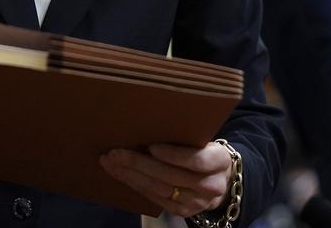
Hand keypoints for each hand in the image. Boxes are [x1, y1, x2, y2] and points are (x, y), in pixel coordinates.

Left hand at [99, 142, 233, 217]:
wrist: (220, 179)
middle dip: (139, 163)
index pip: (197, 160)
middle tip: (116, 152)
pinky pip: (155, 199)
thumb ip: (186, 135)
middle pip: (171, 176)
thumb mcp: (204, 140)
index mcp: (220, 161)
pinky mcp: (183, 212)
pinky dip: (135, 185)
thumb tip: (148, 118)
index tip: (151, 146)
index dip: (173, 155)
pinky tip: (120, 173)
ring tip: (110, 162)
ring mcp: (197, 202)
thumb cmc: (205, 150)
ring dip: (130, 175)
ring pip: (159, 189)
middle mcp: (211, 185)